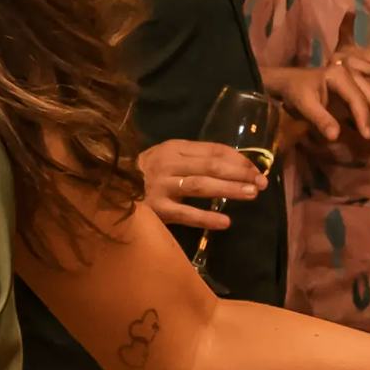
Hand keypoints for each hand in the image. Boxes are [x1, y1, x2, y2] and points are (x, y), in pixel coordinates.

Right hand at [135, 138, 265, 235]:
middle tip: (261, 183)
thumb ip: (195, 159)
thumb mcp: (168, 158)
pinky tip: (225, 222)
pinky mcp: (156, 210)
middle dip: (240, 173)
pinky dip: (206, 217)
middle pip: (211, 165)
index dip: (239, 159)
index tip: (258, 169)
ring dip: (229, 189)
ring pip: (201, 185)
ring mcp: (161, 187)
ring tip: (251, 194)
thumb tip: (235, 166)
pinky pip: (185, 214)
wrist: (109, 189)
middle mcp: (167, 164)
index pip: (213, 150)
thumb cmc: (146, 174)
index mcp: (173, 148)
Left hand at [264, 58, 369, 149]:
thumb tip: (335, 137)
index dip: (363, 117)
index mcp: (339, 74)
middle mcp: (353, 73)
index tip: (367, 136)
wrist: (294, 81)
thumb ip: (320, 119)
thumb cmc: (297, 91)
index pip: (356, 97)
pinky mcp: (361, 87)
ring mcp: (359, 78)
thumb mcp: (304, 104)